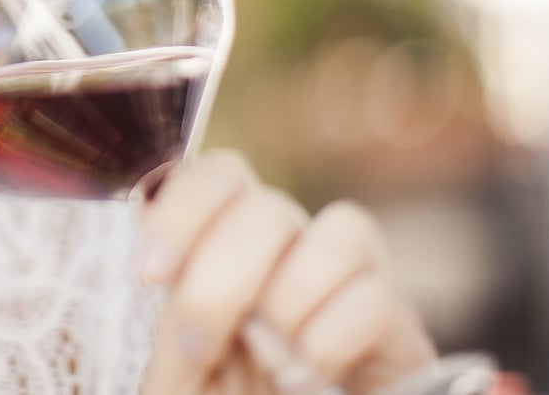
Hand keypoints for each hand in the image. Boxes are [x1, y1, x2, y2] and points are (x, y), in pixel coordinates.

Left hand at [136, 150, 436, 393]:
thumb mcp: (181, 372)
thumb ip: (171, 318)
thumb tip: (163, 262)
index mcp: (229, 241)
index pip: (219, 176)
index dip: (183, 209)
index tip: (151, 271)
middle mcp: (289, 245)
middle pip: (265, 207)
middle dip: (218, 284)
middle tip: (199, 347)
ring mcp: (347, 278)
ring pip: (337, 231)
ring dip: (288, 304)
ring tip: (271, 362)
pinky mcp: (397, 322)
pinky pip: (375, 296)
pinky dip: (330, 341)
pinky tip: (312, 373)